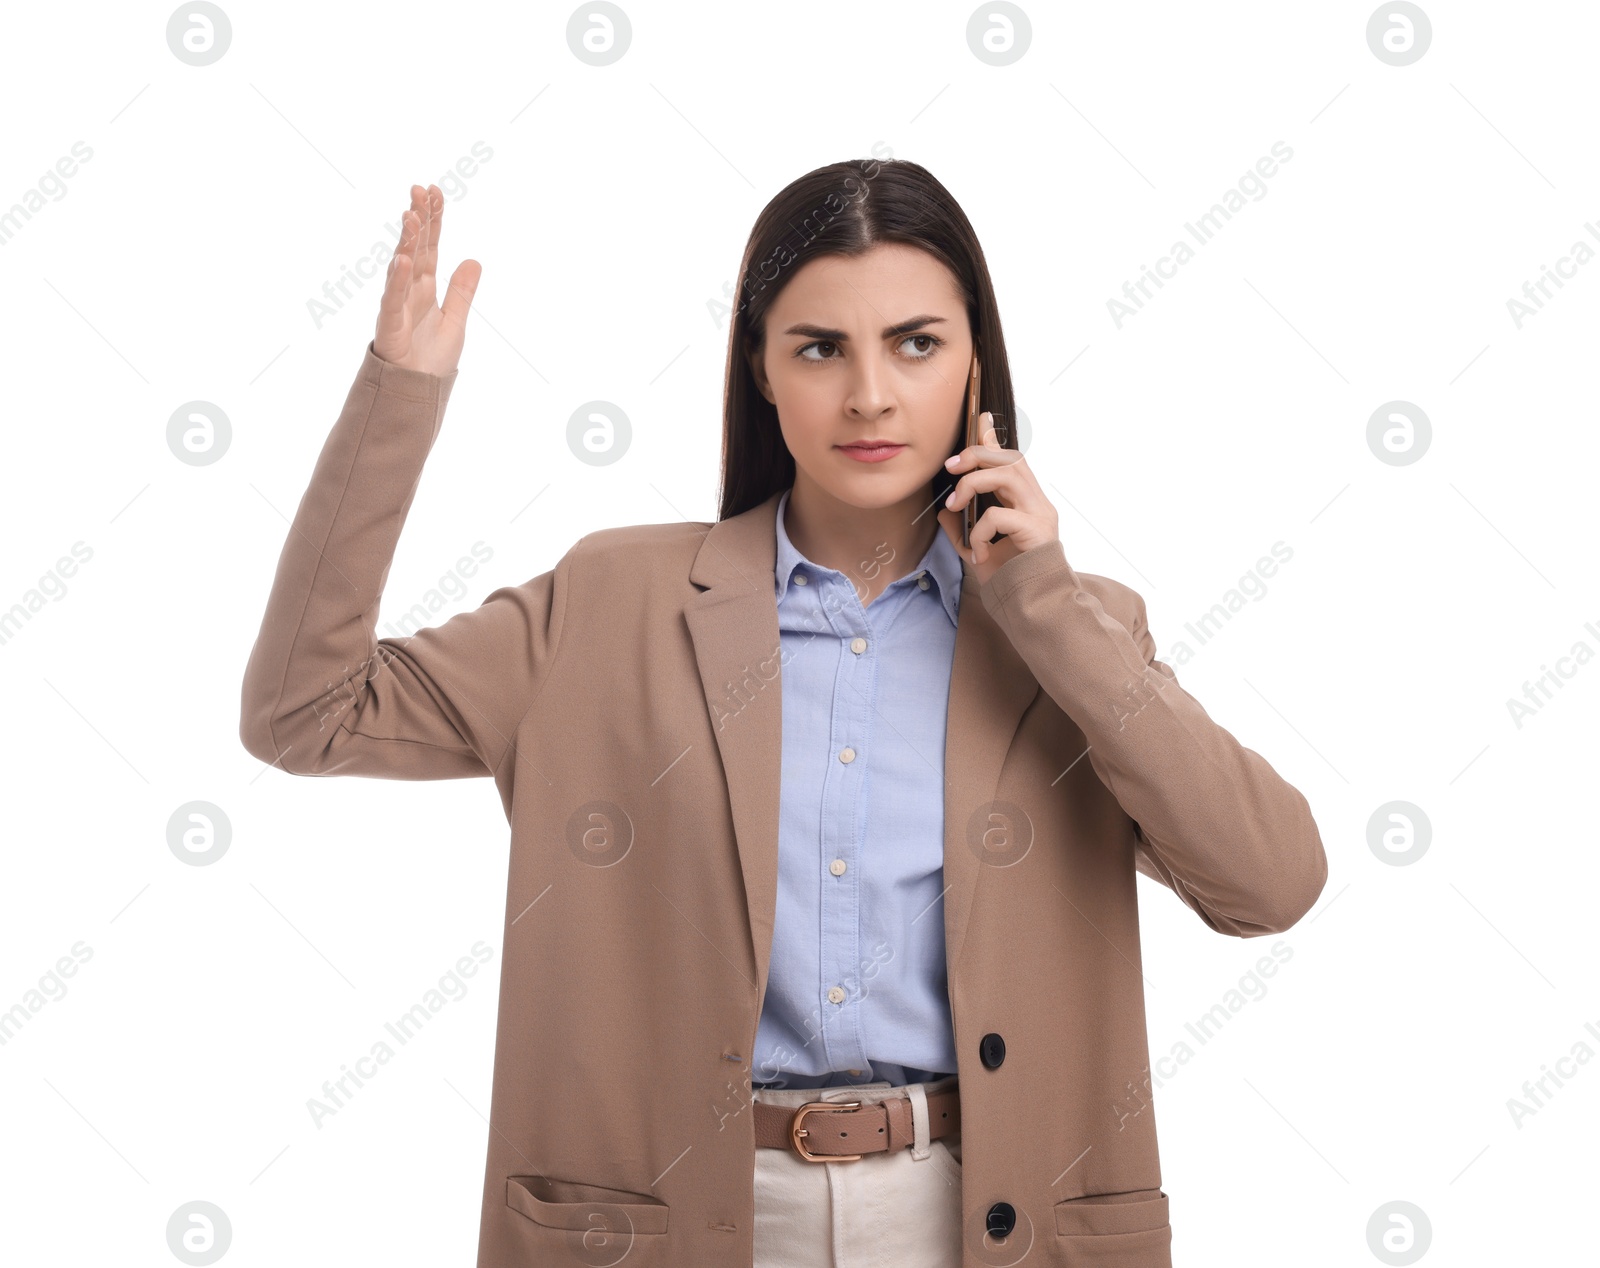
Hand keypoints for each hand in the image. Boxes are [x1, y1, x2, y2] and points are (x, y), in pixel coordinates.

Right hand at [372, 183, 481, 374]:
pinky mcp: (390, 325)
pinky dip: (396, 280)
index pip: (430, 245)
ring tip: (411, 216)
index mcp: (425, 286)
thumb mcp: (456, 320)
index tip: (435, 192)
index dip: (433, 219)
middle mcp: (409, 289)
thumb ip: (461, 291)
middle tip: (419, 190)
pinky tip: (401, 260)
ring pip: (401, 266)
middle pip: (414, 247)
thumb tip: (474, 260)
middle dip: (417, 218)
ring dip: (406, 241)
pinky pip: (392, 299)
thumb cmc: (432, 359)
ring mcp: (398, 305)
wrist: (419, 392)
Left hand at [936, 413, 1059, 586]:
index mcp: (1023, 501)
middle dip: (976, 455)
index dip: (994, 438)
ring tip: (956, 506)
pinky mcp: (1037, 530)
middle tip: (950, 469)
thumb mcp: (977, 549)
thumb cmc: (1008, 578)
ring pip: (1006, 474)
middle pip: (1009, 458)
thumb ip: (962, 530)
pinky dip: (981, 530)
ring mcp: (1039, 513)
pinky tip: (980, 551)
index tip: (980, 417)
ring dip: (972, 484)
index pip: (1009, 459)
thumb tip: (943, 511)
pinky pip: (1000, 515)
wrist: (1032, 606)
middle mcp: (1036, 502)